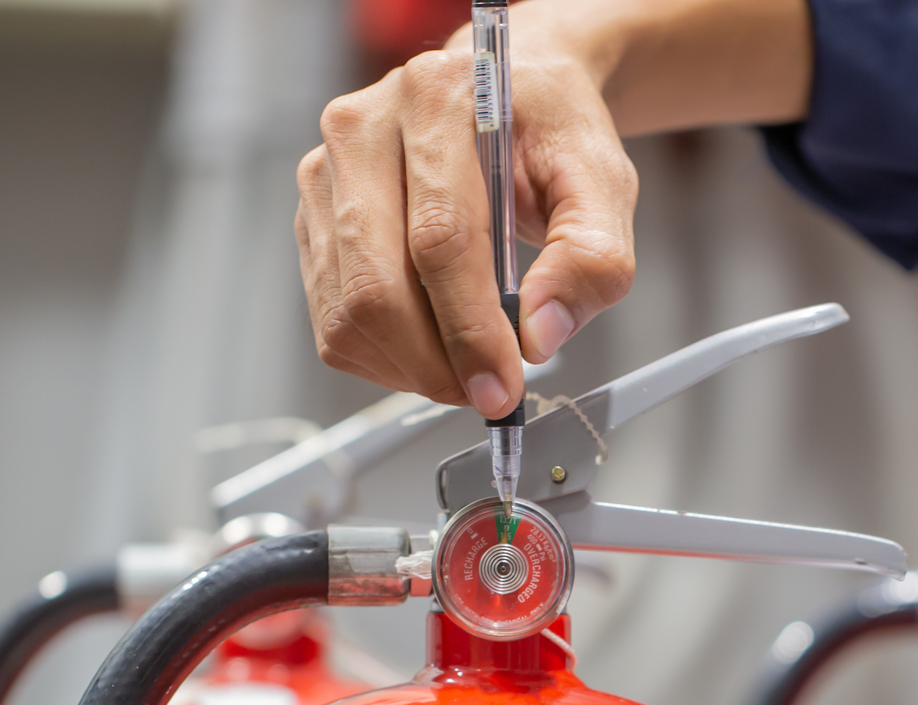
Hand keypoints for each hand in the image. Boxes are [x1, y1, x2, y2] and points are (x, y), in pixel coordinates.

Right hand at [294, 0, 811, 412]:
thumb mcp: (603, 184)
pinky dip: (386, 358)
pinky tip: (433, 345)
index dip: (470, 330)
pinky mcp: (314, 219)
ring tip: (469, 368)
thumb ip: (591, 257)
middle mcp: (363, 128)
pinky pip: (333, 320)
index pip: (439, 239)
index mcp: (436, 99)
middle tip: (489, 392)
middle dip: (437, 364)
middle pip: (377, 285)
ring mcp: (326, 174)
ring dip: (411, 368)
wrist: (511, 98)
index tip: (504, 388)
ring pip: (347, 313)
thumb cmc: (551, 136)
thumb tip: (540, 335)